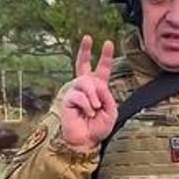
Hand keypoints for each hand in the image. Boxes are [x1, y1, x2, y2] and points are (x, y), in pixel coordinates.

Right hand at [60, 35, 117, 151]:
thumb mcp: (111, 111)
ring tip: (95, 108)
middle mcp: (86, 88)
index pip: (102, 70)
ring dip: (93, 96)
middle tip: (88, 37)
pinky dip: (86, 105)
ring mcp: (75, 92)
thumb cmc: (98, 127)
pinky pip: (79, 96)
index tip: (108, 43)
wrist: (86, 141)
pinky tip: (87, 113)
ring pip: (85, 82)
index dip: (105, 57)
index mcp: (98, 89)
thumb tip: (96, 85)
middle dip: (85, 50)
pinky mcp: (68, 99)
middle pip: (83, 65)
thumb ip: (107, 96)